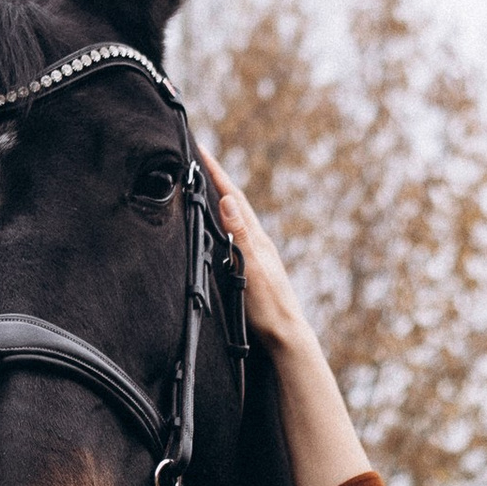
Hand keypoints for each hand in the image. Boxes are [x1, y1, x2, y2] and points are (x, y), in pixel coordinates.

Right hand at [199, 143, 312, 357]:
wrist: (286, 337)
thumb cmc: (269, 308)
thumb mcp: (251, 270)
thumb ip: (240, 236)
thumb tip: (228, 201)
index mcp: (257, 239)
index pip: (233, 197)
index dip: (216, 172)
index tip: (199, 148)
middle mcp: (259, 242)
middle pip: (236, 202)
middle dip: (218, 179)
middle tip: (200, 158)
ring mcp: (259, 255)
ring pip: (238, 218)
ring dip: (223, 199)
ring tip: (208, 184)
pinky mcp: (256, 269)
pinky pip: (238, 236)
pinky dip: (227, 223)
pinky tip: (223, 229)